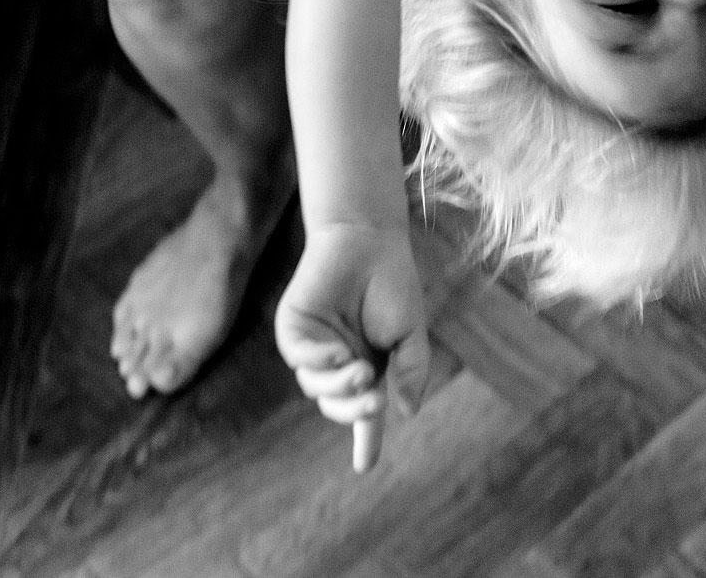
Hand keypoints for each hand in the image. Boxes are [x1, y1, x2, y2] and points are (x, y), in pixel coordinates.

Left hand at [274, 221, 430, 471]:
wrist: (367, 240)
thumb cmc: (392, 283)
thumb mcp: (412, 333)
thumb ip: (410, 370)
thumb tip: (405, 413)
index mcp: (369, 365)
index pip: (365, 411)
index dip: (368, 440)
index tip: (365, 467)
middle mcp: (340, 361)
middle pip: (339, 404)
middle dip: (355, 411)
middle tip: (375, 402)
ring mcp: (315, 346)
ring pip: (316, 387)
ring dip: (339, 386)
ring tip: (360, 369)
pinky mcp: (293, 329)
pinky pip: (300, 359)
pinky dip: (318, 363)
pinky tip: (337, 352)